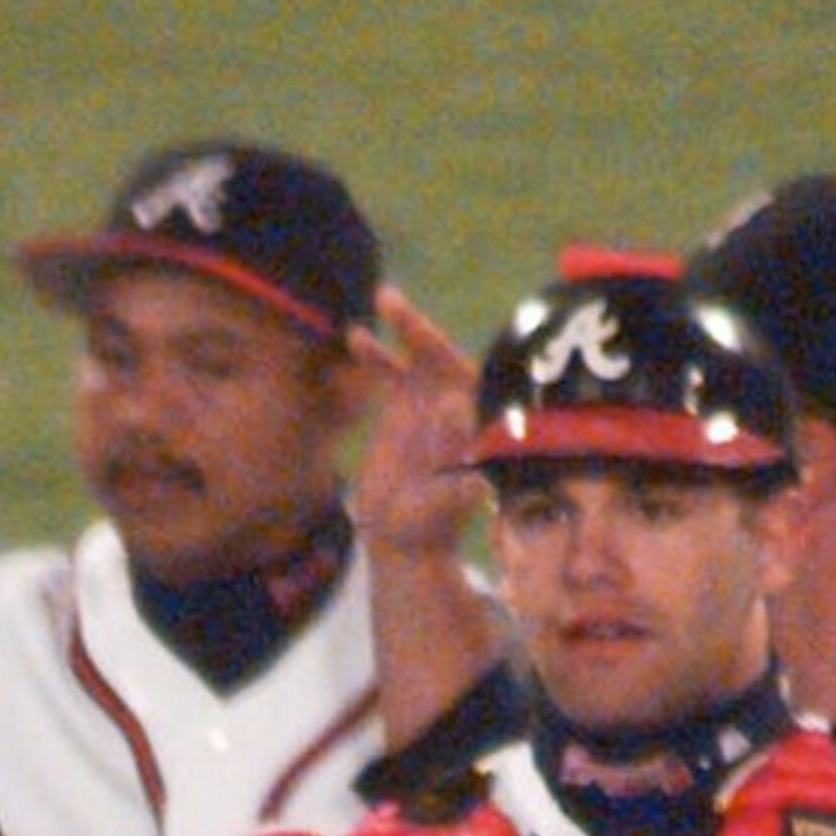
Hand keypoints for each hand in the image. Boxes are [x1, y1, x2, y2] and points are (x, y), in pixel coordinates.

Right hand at [350, 284, 483, 565]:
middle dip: (425, 332)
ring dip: (405, 326)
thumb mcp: (445, 510)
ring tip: (384, 298)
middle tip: (398, 309)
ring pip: (419, 355)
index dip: (455, 366)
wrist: (400, 537)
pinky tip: (356, 335)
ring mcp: (428, 402)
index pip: (472, 383)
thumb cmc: (429, 528)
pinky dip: (376, 353)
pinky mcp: (401, 405)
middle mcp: (457, 407)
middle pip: (444, 357)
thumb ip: (461, 492)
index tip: (431, 354)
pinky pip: (390, 370)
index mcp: (475, 427)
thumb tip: (479, 480)